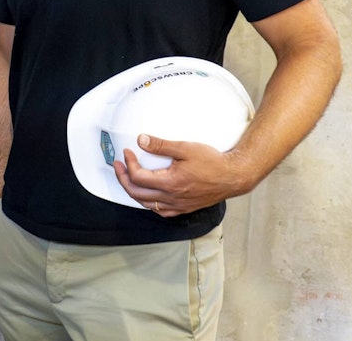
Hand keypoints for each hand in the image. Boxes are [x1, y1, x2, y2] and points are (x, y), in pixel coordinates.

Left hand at [111, 134, 246, 216]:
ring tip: (128, 177)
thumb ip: (162, 145)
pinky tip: (147, 195)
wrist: (233, 177)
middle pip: (137, 193)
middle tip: (118, 165)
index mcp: (170, 182)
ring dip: (133, 191)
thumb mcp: (186, 148)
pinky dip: (148, 203)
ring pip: (146, 204)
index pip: (139, 177)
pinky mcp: (184, 208)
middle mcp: (172, 198)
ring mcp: (177, 206)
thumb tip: (141, 140)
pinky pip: (160, 211)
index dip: (129, 164)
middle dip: (123, 178)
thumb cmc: (213, 162)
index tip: (128, 152)